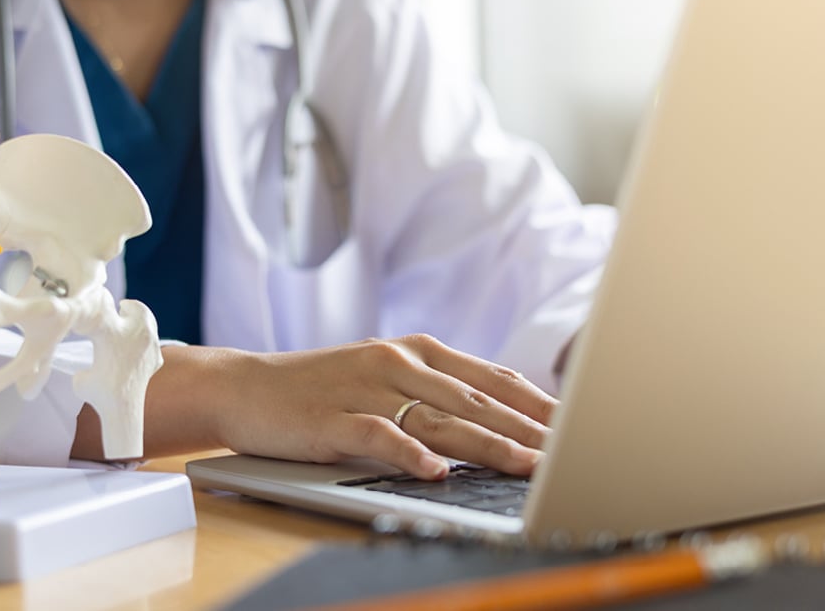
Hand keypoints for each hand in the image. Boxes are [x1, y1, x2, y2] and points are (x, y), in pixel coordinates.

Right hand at [209, 334, 556, 480]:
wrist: (245, 387)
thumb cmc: (322, 389)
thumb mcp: (385, 378)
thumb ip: (437, 393)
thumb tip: (500, 419)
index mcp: (418, 352)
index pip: (492, 378)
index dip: (538, 404)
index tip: (579, 426)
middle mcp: (398, 363)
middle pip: (476, 401)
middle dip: (529, 429)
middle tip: (572, 453)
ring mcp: (366, 389)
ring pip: (440, 418)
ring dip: (488, 443)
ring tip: (528, 466)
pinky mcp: (333, 418)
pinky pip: (378, 436)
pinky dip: (408, 453)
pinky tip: (435, 472)